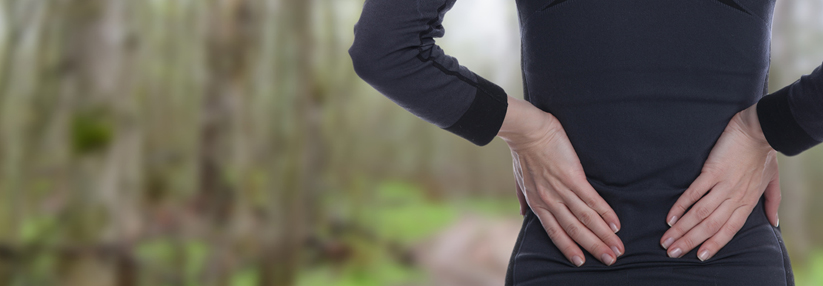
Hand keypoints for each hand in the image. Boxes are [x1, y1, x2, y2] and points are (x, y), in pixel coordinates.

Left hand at [499, 96, 623, 266]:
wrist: (527, 131)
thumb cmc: (523, 154)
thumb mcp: (520, 181)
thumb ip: (524, 199)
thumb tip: (524, 214)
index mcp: (538, 204)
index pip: (555, 233)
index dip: (569, 248)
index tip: (583, 262)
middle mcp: (550, 201)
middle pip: (574, 230)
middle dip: (594, 247)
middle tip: (611, 260)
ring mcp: (562, 190)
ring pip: (585, 218)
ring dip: (603, 234)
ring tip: (618, 247)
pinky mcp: (573, 176)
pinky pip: (591, 199)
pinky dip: (604, 212)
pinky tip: (615, 223)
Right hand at [661, 102, 780, 260]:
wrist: (761, 129)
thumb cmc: (764, 154)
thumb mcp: (772, 180)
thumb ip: (772, 202)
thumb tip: (774, 222)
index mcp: (748, 201)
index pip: (729, 229)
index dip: (714, 244)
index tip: (699, 256)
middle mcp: (735, 197)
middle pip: (710, 226)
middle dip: (690, 241)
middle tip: (672, 252)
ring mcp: (724, 185)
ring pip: (701, 213)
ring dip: (682, 228)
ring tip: (666, 239)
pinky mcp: (713, 170)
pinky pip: (695, 192)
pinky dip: (681, 206)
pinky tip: (670, 217)